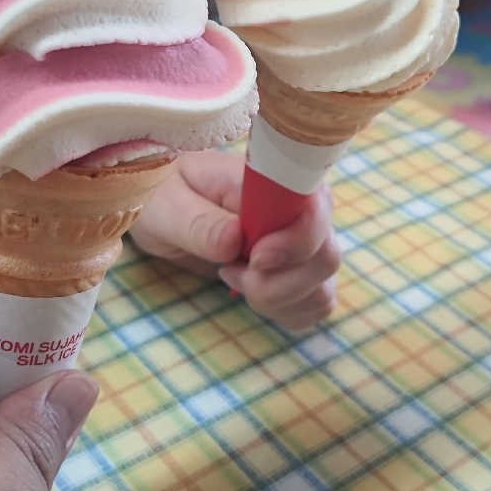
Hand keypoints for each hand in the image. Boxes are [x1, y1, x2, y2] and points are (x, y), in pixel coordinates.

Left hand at [130, 150, 339, 331]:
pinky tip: (251, 293)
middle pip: (326, 256)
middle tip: (229, 272)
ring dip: (280, 299)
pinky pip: (315, 303)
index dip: (296, 243)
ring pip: (322, 287)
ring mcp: (302, 241)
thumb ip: (201, 223)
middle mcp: (299, 208)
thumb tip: (236, 239)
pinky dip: (287, 311)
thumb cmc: (165, 193)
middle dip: (280, 282)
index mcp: (273, 180)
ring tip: (232, 277)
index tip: (254, 259)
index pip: (318, 209)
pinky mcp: (297, 268)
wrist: (163, 202)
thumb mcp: (168, 205)